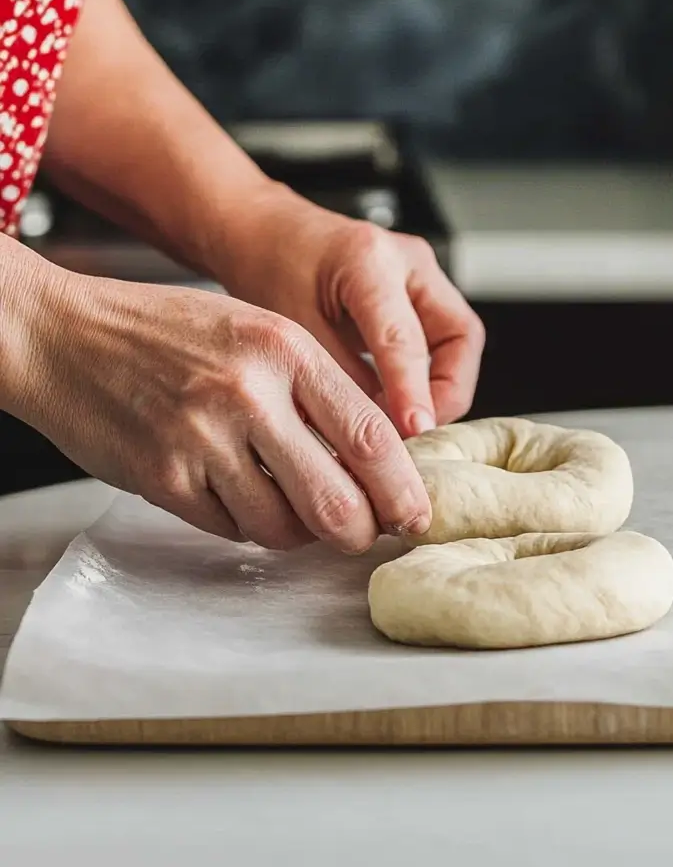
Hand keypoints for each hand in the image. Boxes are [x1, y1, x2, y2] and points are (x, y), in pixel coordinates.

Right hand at [12, 267, 431, 551]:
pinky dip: (248, 525)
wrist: (63, 334)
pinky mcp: (163, 478)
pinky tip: (242, 498)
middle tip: (366, 536)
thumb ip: (316, 390)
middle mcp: (248, 394)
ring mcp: (201, 439)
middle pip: (336, 500)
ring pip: (283, 527)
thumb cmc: (167, 330)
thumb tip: (375, 457)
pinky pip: (231, 529)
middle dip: (362, 533)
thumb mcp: (258, 330)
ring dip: (301, 534)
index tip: (415, 513)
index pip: (370, 435)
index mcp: (285, 350)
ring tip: (296, 510)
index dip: (402, 488)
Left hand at [215, 189, 484, 438]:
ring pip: (459, 341)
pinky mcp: (418, 294)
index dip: (412, 392)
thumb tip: (378, 428)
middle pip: (461, 336)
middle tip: (417, 429)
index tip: (415, 431)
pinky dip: (428, 376)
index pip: (404, 339)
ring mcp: (419, 276)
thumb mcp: (293, 327)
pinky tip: (398, 401)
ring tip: (404, 419)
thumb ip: (340, 375)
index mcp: (369, 261)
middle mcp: (408, 262)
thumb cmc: (270, 264)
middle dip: (449, 391)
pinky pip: (440, 342)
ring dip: (442, 386)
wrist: (264, 230)